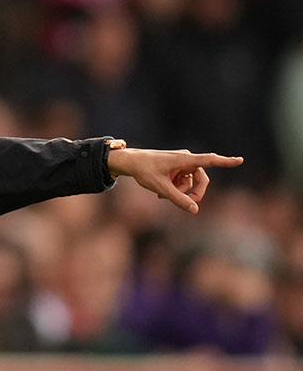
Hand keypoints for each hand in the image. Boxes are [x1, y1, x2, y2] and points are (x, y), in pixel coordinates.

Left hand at [107, 148, 242, 213]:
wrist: (131, 163)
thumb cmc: (145, 172)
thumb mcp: (161, 188)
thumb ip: (178, 199)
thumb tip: (195, 210)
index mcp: (184, 160)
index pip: (209, 160)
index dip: (225, 162)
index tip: (240, 160)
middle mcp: (186, 159)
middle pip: (202, 179)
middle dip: (195, 193)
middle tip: (187, 205)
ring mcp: (183, 164)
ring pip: (192, 182)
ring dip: (181, 192)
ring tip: (163, 196)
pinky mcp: (178, 168)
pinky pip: (184, 181)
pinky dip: (176, 188)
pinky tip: (162, 193)